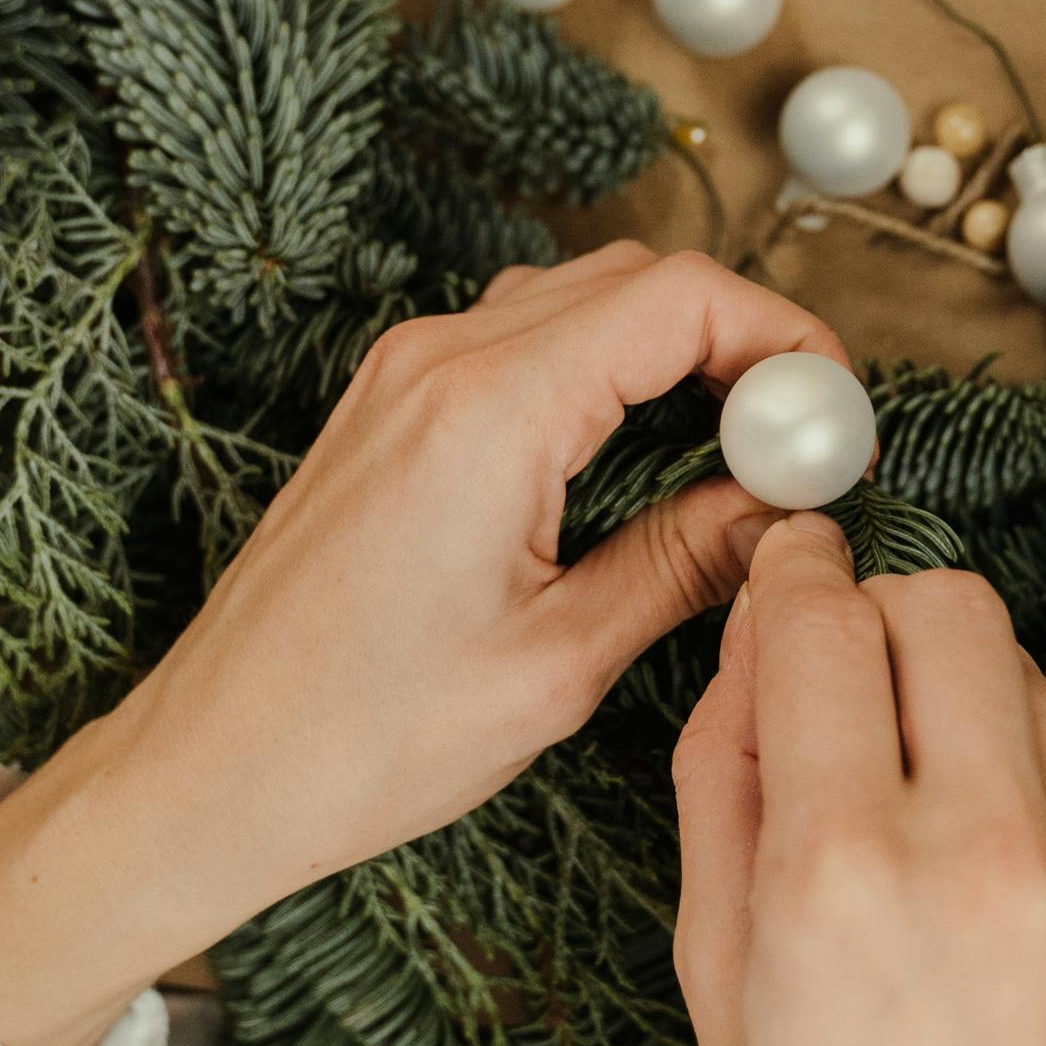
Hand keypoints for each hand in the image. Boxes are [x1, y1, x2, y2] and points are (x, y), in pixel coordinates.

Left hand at [0, 244, 850, 1045]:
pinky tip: (643, 452)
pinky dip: (603, 365)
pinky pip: (522, 336)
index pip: (680, 298)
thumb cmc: (364, 738)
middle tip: (805, 439)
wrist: (209, 766)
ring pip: (580, 296)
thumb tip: (784, 511)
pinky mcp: (387, 404)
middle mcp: (440, 359)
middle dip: (740, 338)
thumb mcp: (557, 664)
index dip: (783, 334)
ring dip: (672, 348)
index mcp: (489, 410)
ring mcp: (403, 373)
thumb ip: (684, 564)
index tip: (836, 413)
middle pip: (636, 278)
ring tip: (740, 450)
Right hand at [672, 517, 1045, 1045]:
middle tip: (846, 684)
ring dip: (955, 699)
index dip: (793, 578)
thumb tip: (752, 646)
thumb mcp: (717, 990)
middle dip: (881, 616)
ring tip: (914, 808)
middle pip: (947, 604)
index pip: (826, 623)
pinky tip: (989, 891)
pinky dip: (1022, 787)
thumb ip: (725, 786)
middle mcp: (986, 851)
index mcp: (844, 880)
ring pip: (1022, 674)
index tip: (786, 571)